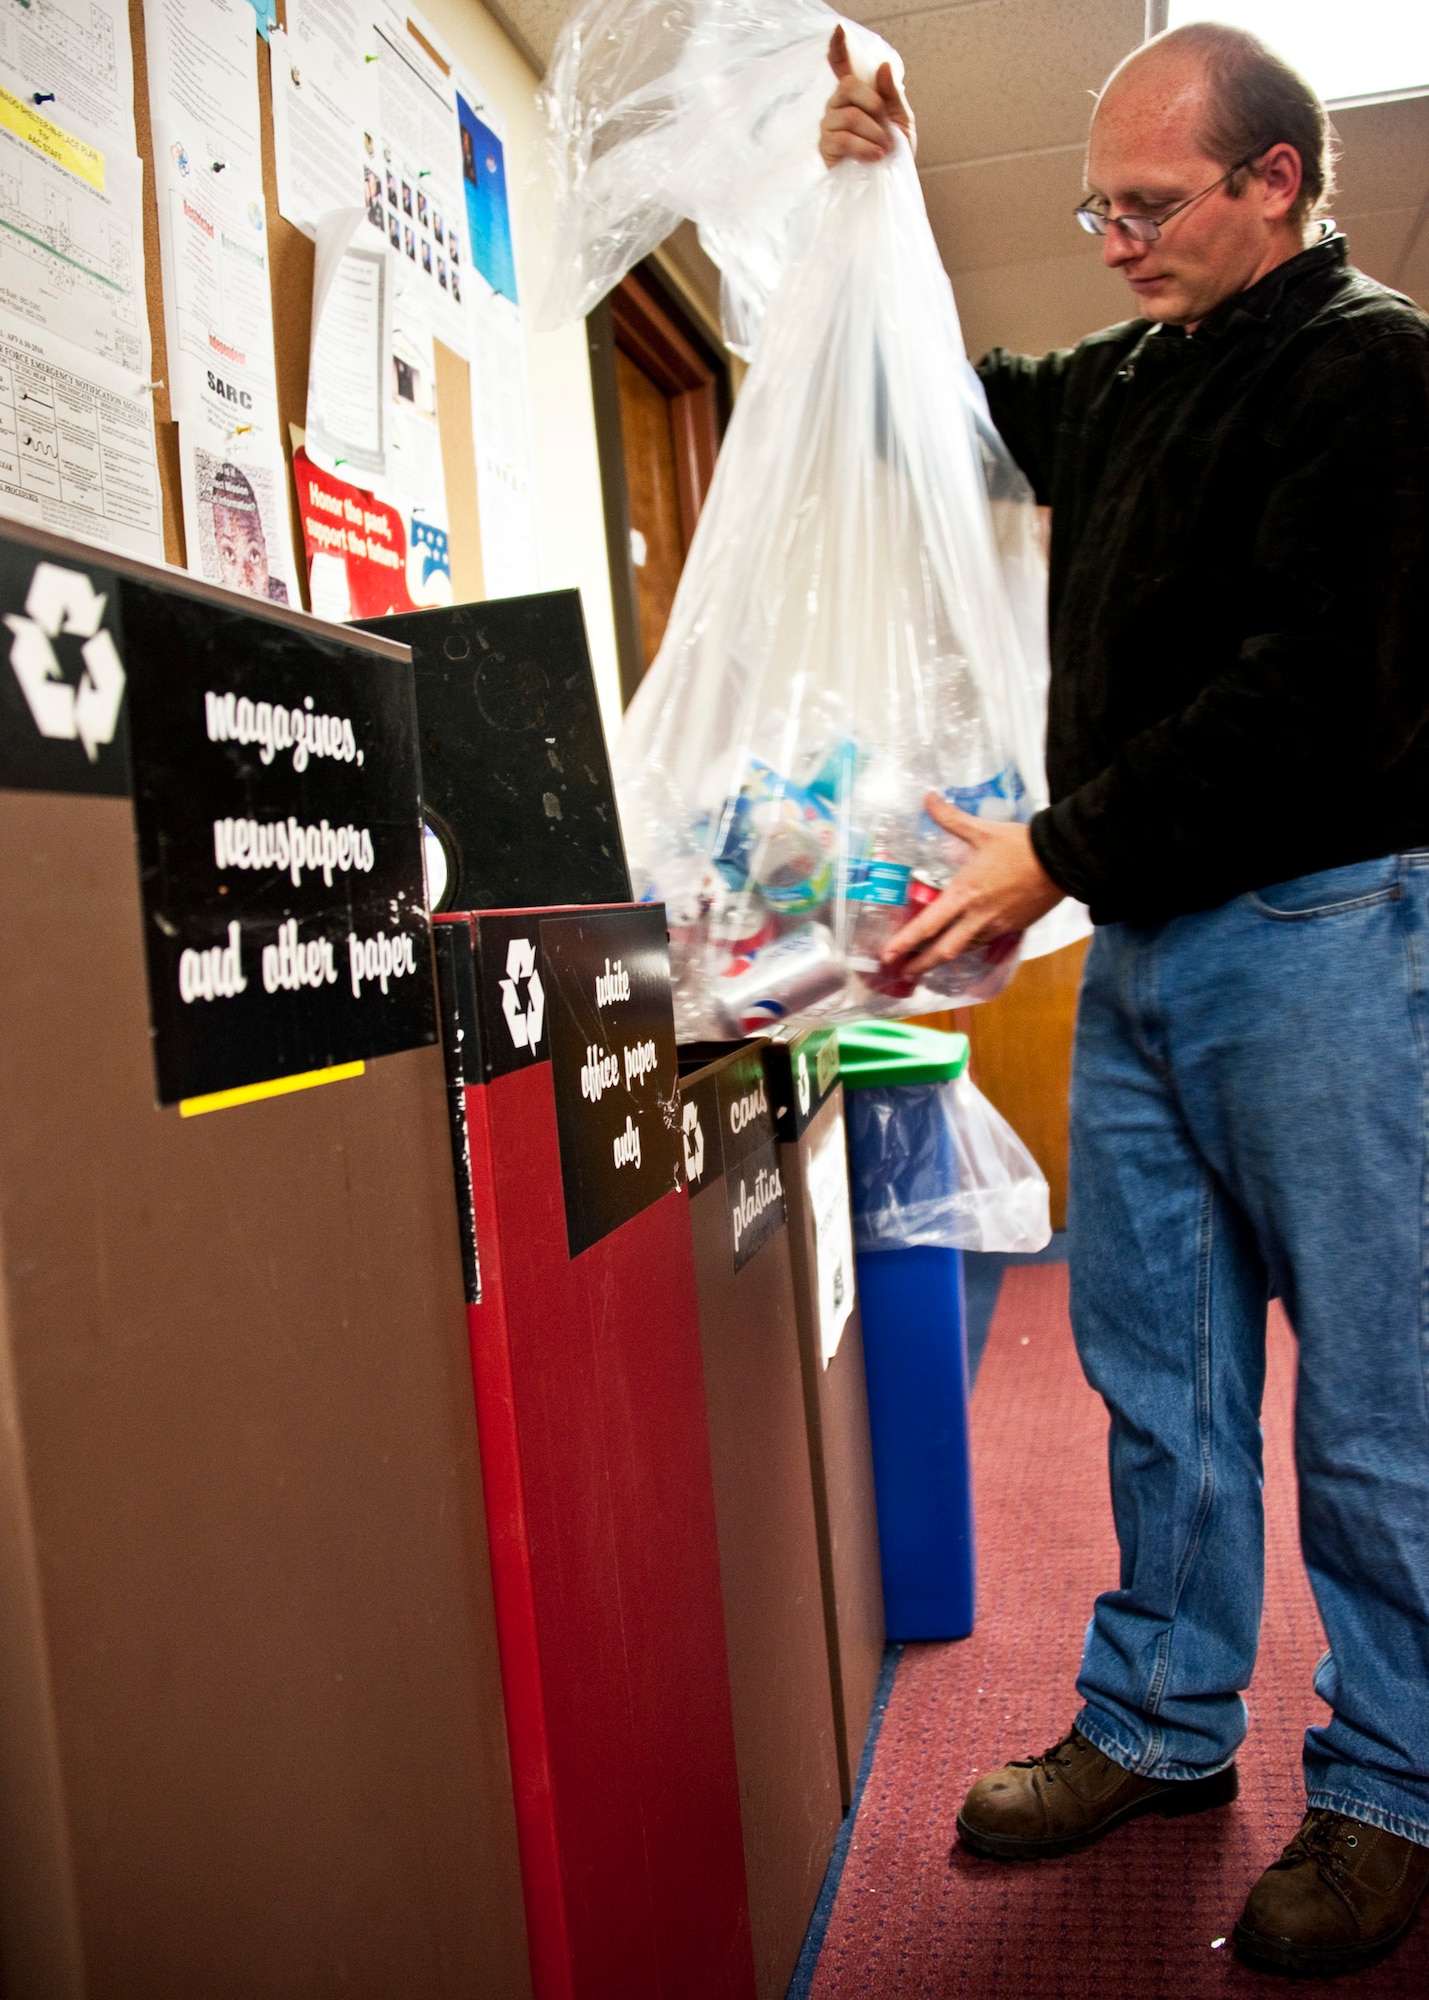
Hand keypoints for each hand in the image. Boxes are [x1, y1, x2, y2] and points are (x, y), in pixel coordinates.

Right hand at [819, 23, 914, 168]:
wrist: (889, 185)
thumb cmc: (894, 153)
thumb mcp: (901, 121)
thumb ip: (893, 95)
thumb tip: (884, 66)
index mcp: (856, 95)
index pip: (841, 66)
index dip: (838, 48)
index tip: (838, 30)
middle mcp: (837, 106)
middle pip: (847, 86)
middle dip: (873, 105)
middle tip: (887, 128)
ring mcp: (829, 126)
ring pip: (849, 115)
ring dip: (873, 133)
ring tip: (885, 150)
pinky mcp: (826, 149)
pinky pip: (842, 139)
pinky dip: (863, 147)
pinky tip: (875, 156)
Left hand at [884, 794, 1063, 975]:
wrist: (1061, 861)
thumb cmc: (1020, 846)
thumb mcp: (982, 830)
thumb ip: (951, 818)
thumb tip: (928, 798)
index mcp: (964, 894)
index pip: (928, 925)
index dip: (905, 942)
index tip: (888, 955)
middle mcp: (977, 916)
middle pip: (943, 950)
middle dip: (921, 964)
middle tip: (902, 973)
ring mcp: (996, 926)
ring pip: (965, 950)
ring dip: (943, 960)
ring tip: (927, 965)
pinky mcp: (1013, 928)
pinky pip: (985, 943)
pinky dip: (968, 948)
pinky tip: (962, 947)